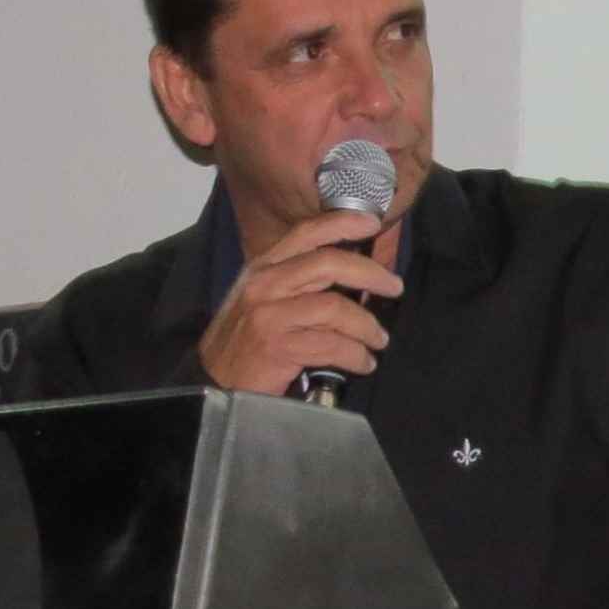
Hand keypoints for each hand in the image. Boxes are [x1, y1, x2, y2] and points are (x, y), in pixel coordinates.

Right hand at [196, 208, 404, 397]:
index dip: (342, 223)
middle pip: (328, 263)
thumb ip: (298, 282)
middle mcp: (264, 284)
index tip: (372, 223)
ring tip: (379, 339)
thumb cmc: (246, 342)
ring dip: (366, 325)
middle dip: (370, 273)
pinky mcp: (277, 346)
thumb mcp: (263, 300)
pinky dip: (356, 355)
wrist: (213, 385)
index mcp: (263, 267)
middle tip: (394, 287)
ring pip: (335, 307)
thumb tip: (352, 275)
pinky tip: (363, 362)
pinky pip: (331, 345)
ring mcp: (269, 314)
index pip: (305, 233)